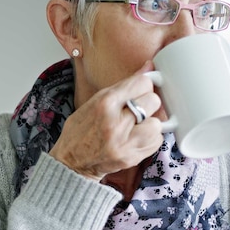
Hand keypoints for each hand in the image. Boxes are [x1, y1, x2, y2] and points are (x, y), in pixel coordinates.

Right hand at [49, 62, 163, 181]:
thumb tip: (149, 67)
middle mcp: (116, 123)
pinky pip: (156, 142)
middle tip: (138, 108)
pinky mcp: (132, 157)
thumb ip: (124, 86)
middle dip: (148, 103)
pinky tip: (137, 137)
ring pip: (158, 123)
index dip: (143, 85)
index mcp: (104, 103)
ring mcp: (125, 143)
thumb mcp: (95, 101)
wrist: (71, 162)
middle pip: (153, 101)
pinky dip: (150, 138)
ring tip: (137, 125)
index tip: (141, 89)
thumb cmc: (80, 130)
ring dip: (150, 123)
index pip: (143, 83)